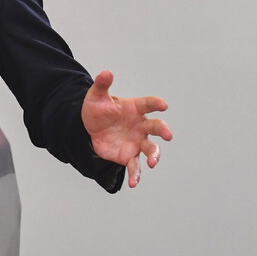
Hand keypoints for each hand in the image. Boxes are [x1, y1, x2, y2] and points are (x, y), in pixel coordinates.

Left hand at [81, 70, 170, 187]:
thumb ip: (102, 85)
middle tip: (168, 135)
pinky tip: (133, 183)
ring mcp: (137, 141)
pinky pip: (135, 166)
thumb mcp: (96, 96)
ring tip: (152, 163)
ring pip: (151, 149)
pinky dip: (136, 175)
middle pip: (156, 128)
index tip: (163, 105)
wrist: (88, 128)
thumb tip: (106, 72)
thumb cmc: (97, 110)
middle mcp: (141, 125)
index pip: (148, 104)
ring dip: (154, 156)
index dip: (156, 104)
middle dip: (164, 130)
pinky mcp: (129, 155)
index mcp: (135, 109)